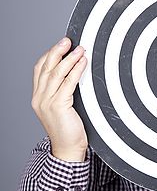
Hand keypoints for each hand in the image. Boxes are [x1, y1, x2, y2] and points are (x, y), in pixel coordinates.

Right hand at [31, 37, 87, 161]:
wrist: (68, 150)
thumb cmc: (69, 129)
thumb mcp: (64, 106)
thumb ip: (65, 90)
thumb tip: (77, 70)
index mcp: (38, 97)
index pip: (40, 69)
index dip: (50, 54)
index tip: (62, 45)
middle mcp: (39, 98)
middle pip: (46, 68)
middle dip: (57, 51)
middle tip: (68, 40)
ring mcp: (46, 102)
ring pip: (56, 73)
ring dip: (69, 58)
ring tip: (79, 48)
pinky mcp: (57, 106)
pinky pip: (68, 83)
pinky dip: (76, 70)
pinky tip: (83, 62)